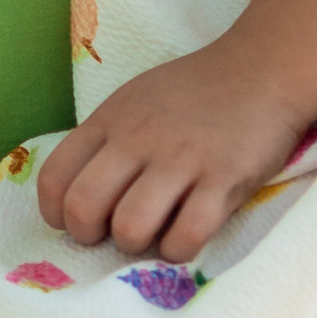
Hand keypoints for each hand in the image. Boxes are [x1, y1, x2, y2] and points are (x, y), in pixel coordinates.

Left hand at [37, 47, 305, 262]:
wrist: (262, 68)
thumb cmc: (194, 91)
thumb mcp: (135, 101)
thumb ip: (106, 141)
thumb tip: (79, 196)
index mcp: (110, 120)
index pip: (54, 176)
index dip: (55, 212)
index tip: (78, 221)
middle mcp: (138, 139)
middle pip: (83, 207)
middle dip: (89, 236)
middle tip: (112, 233)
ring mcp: (182, 159)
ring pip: (130, 227)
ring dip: (135, 245)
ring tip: (152, 235)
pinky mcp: (224, 180)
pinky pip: (186, 236)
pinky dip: (178, 249)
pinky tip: (184, 236)